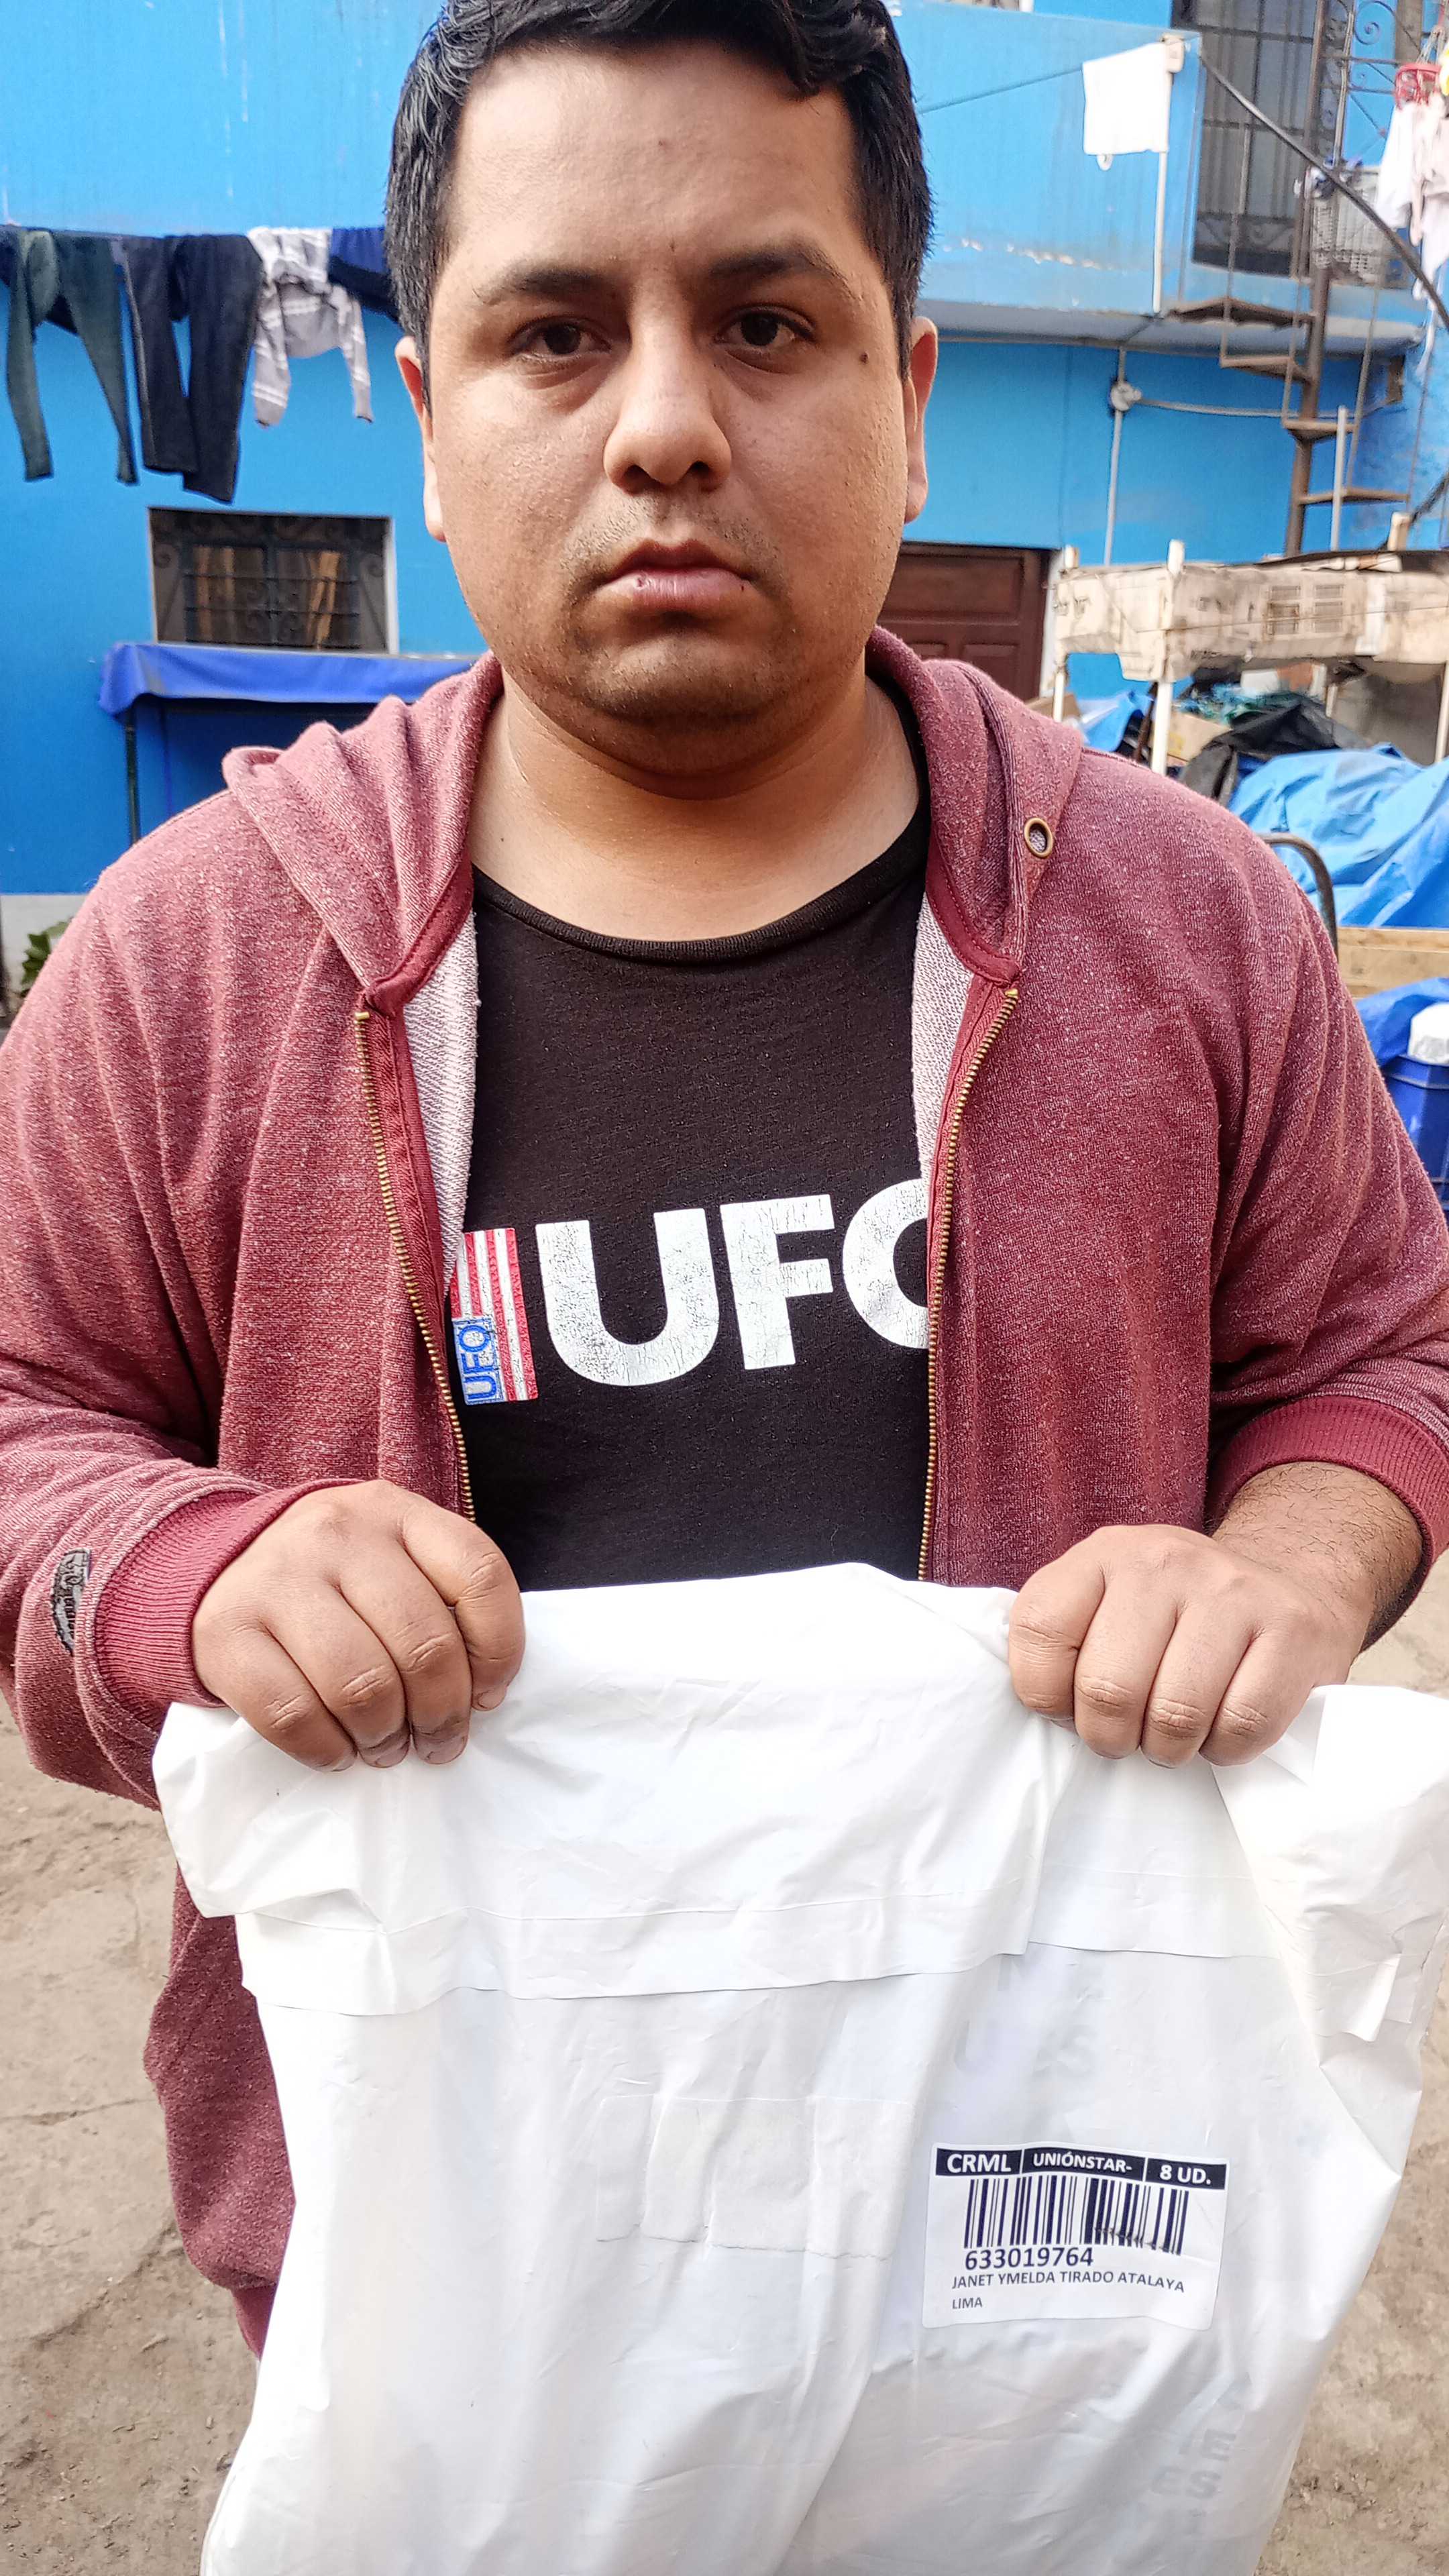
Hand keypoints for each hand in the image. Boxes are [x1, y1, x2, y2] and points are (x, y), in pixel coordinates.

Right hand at [192, 1481, 523, 1771]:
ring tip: (384, 1747)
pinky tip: (337, 1750)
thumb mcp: (394, 1560)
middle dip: (442, 1714)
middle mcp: (338, 1533)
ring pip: (362, 1686)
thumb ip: (443, 1605)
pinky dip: (326, 1750)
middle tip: (436, 1741)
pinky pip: (292, 1715)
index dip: (500, 1650)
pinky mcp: (224, 1630)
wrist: (218, 1565)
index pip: (480, 1575)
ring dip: (384, 1737)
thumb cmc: (333, 1579)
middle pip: (425, 1645)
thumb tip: (480, 1696)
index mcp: (396, 1510)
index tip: (487, 1693)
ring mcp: (276, 1578)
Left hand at [1007, 1521, 1365, 1768]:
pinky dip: (1226, 1748)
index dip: (1047, 1695)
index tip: (1073, 1705)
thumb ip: (1058, 1638)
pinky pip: (1243, 1725)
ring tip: (1175, 1734)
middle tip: (1129, 1733)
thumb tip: (1036, 1704)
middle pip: (1107, 1688)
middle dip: (1110, 1736)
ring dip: (1170, 1749)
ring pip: (1175, 1715)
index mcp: (1104, 1553)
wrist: (1288, 1580)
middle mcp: (1165, 1560)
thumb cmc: (1175, 1614)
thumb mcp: (1106, 1600)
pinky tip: (1223, 1726)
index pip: (1039, 1631)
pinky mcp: (1292, 1629)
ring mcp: (1232, 1590)